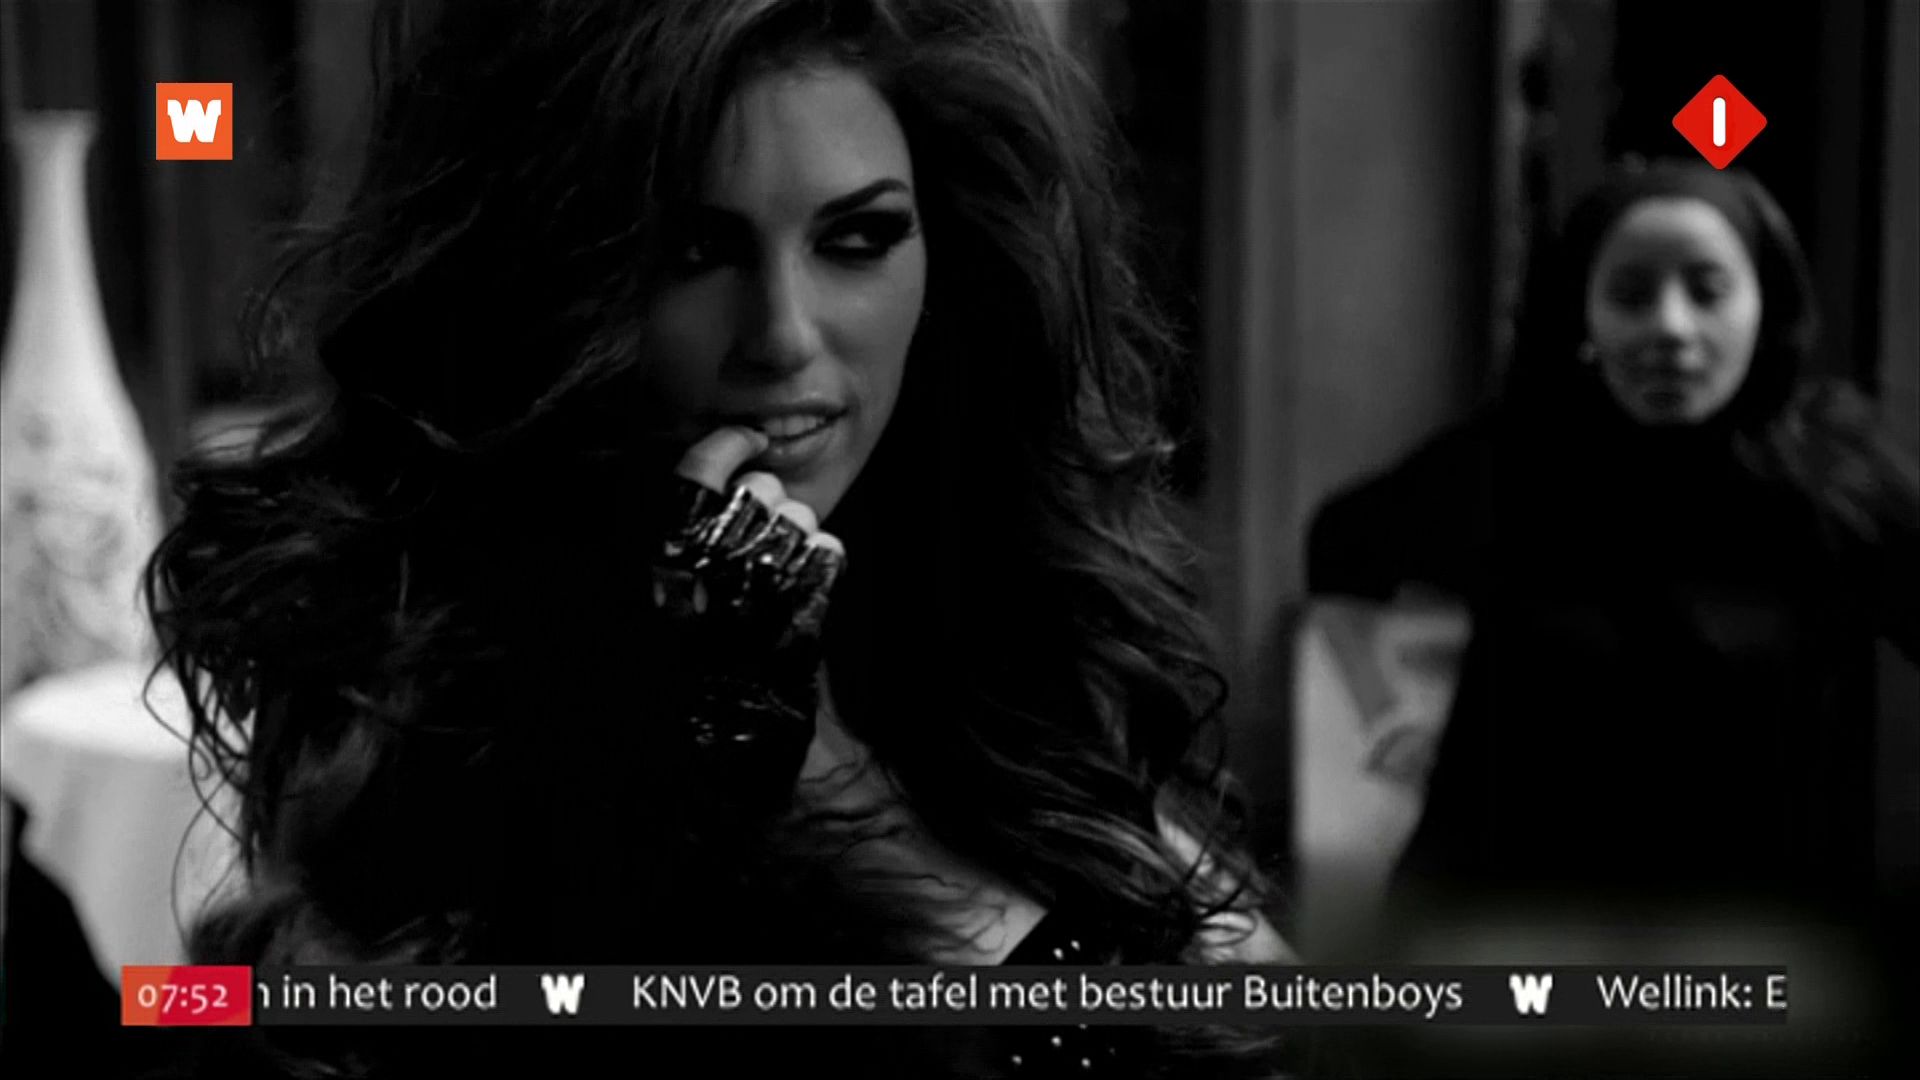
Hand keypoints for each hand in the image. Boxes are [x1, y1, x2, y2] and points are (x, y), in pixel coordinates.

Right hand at [656, 427, 845, 650]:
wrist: (732, 714)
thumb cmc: (694, 650)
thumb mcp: (663, 585)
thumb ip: (685, 529)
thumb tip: (728, 467)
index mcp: (672, 546)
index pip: (699, 467)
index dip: (728, 443)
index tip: (749, 438)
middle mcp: (718, 551)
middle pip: (760, 488)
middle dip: (767, 505)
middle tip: (755, 543)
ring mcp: (767, 570)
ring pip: (800, 516)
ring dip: (796, 538)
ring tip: (775, 576)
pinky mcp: (808, 595)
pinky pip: (830, 550)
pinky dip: (824, 564)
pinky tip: (804, 587)